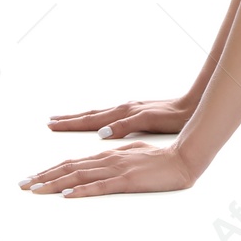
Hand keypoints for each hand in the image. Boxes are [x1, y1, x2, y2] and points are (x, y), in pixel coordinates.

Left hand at [19, 140, 196, 197]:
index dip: (51, 169)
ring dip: (54, 183)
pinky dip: (81, 190)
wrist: (184, 158)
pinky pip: (99, 187)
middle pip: (70, 167)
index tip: (33, 177)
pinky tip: (67, 194)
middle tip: (22, 184)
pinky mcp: (126, 180)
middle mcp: (108, 158)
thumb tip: (100, 152)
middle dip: (43, 176)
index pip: (74, 162)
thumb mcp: (136, 151)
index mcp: (110, 153)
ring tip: (35, 190)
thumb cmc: (163, 157)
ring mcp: (117, 169)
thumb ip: (117, 152)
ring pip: (79, 176)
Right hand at [47, 97, 193, 138]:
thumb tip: (100, 133)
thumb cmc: (171, 117)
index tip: (51, 124)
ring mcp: (129, 111)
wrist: (190, 108)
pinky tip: (97, 122)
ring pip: (99, 115)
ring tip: (66, 120)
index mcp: (122, 113)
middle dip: (70, 120)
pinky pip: (109, 116)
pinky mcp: (136, 114)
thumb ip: (124, 126)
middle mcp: (123, 110)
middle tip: (50, 121)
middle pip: (90, 115)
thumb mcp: (148, 121)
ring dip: (81, 118)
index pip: (90, 120)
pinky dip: (97, 119)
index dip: (70, 124)